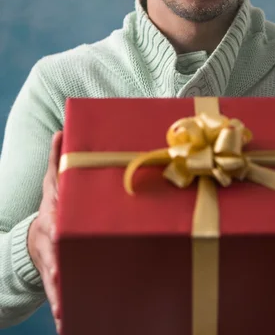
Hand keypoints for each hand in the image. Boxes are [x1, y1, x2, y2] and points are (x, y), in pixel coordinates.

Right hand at [28, 131, 62, 333]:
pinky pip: (58, 293)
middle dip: (55, 271)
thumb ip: (58, 158)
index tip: (58, 228)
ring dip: (58, 297)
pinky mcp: (56, 276)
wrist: (36, 231)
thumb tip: (62, 130)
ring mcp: (50, 260)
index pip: (52, 220)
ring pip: (52, 280)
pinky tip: (65, 323)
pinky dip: (61, 307)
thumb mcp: (52, 180)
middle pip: (50, 257)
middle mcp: (47, 241)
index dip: (54, 224)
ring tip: (63, 314)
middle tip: (61, 283)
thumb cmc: (52, 202)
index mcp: (51, 216)